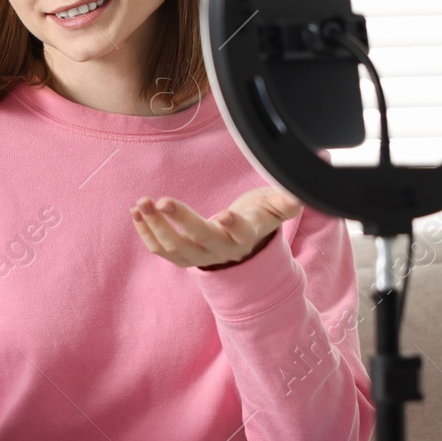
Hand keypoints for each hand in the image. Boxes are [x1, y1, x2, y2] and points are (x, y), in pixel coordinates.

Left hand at [129, 187, 303, 269]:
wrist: (243, 243)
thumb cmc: (258, 215)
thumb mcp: (275, 205)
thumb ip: (287, 198)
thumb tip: (305, 183)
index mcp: (246, 236)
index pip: (241, 234)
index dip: (234, 227)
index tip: (225, 215)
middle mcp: (221, 250)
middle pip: (200, 239)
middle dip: (181, 220)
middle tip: (162, 200)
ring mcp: (199, 256)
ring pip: (174, 247)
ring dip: (155, 225)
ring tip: (142, 203)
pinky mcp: (181, 257)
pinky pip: (160, 250)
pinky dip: (146, 232)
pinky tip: (136, 212)